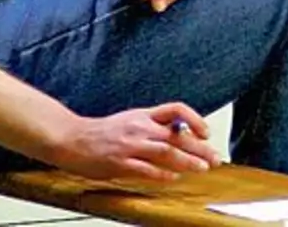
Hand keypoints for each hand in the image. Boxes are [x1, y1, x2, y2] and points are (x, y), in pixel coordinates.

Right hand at [53, 102, 220, 181]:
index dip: (194, 119)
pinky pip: (146, 169)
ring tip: (202, 168)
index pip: (176, 109)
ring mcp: (130, 145)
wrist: (72, 138)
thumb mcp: (131, 120)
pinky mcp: (120, 163)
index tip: (206, 132)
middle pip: (177, 135)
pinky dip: (162, 175)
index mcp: (143, 115)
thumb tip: (181, 132)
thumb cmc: (102, 132)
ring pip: (166, 151)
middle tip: (215, 158)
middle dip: (200, 147)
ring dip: (187, 161)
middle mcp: (139, 127)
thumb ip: (154, 125)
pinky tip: (174, 178)